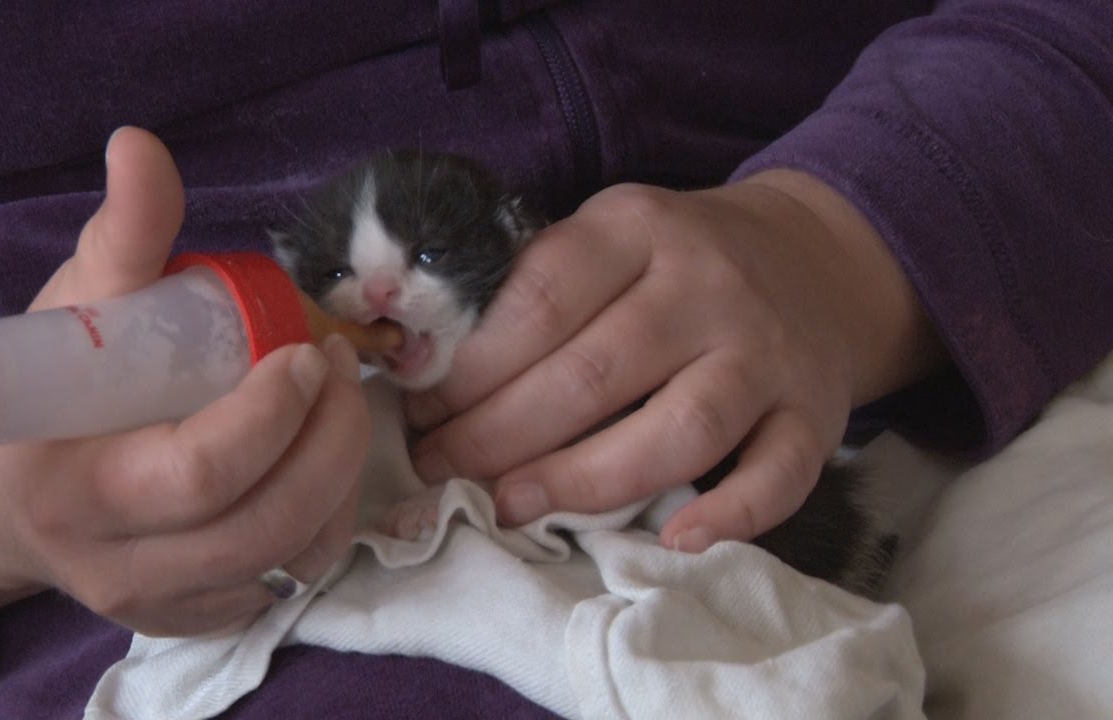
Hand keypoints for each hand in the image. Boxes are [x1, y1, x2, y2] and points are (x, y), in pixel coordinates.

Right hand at [0, 128, 369, 635]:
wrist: (16, 498)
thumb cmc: (53, 393)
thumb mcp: (78, 305)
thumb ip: (122, 234)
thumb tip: (139, 145)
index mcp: (78, 490)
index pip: (201, 473)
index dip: (273, 414)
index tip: (307, 352)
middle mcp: (121, 566)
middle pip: (264, 523)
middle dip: (330, 439)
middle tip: (342, 370)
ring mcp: (166, 602)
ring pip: (292, 559)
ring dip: (341, 475)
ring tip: (341, 406)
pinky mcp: (202, 618)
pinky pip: (295, 580)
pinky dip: (328, 517)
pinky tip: (322, 461)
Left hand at [406, 171, 942, 551]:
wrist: (815, 259)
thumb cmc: (674, 262)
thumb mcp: (605, 236)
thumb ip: (531, 286)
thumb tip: (420, 358)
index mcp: (635, 229)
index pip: (540, 300)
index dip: (468, 367)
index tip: (420, 409)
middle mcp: (705, 285)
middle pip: (592, 373)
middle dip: (496, 434)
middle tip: (443, 468)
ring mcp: (765, 352)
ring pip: (678, 428)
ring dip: (583, 481)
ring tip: (511, 505)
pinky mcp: (813, 411)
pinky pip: (780, 471)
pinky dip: (733, 514)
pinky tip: (677, 539)